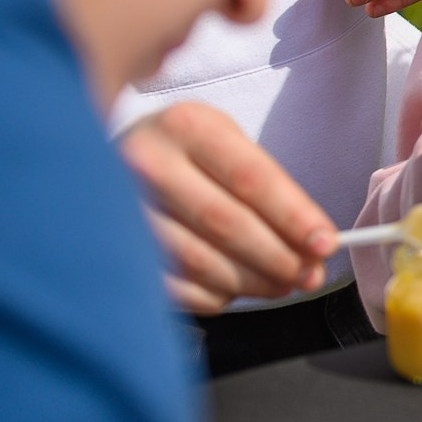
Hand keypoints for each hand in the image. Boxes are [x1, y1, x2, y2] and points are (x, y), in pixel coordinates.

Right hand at [119, 103, 334, 313]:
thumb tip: (314, 242)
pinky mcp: (107, 248)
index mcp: (186, 126)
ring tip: (280, 285)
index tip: (326, 244)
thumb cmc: (182, 153)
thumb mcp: (221, 142)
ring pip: (198, 260)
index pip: (252, 178)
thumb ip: (266, 185)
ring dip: (249, 282)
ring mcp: (119, 209)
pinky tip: (232, 291)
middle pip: (226, 223)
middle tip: (309, 275)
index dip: (294, 217)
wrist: (95, 154)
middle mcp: (146, 163)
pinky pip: (170, 286)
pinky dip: (210, 296)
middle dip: (277, 257)